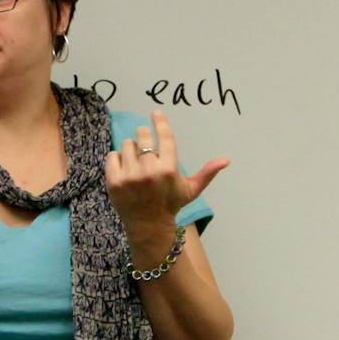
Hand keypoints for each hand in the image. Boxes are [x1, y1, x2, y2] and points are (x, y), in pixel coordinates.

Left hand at [105, 111, 227, 258]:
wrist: (148, 225)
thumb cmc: (170, 204)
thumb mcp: (191, 189)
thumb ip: (207, 173)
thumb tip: (226, 160)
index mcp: (169, 169)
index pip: (164, 136)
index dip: (159, 121)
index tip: (155, 113)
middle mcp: (149, 171)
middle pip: (142, 136)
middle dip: (143, 136)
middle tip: (144, 146)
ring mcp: (130, 176)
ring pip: (126, 144)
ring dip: (131, 150)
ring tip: (136, 163)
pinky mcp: (114, 181)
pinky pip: (112, 155)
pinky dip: (116, 159)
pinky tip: (125, 169)